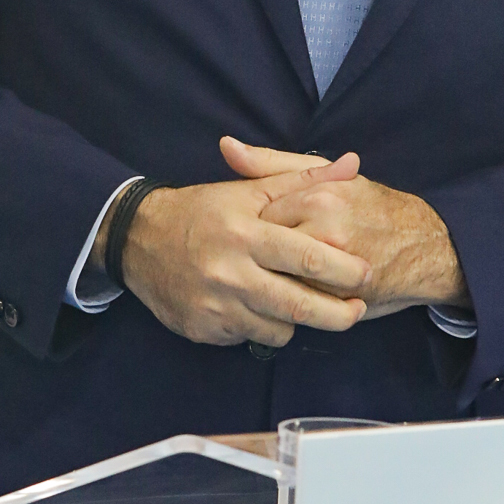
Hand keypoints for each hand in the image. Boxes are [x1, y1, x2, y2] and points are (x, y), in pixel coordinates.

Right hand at [103, 152, 370, 347]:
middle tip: (357, 309)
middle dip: (338, 314)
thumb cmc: (203, 210)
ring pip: (278, 330)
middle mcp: (230, 273)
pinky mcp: (202, 329)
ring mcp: (215, 306)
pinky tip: (255, 306)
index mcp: (247, 234)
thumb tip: (354, 164)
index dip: (345, 271)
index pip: (308, 258)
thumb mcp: (250, 189)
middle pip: (299, 306)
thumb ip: (304, 179)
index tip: (366, 274)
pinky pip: (248, 338)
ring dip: (295, 319)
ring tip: (297, 302)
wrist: (137, 238)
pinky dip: (259, 325)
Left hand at [220, 137, 465, 316]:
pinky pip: (299, 302)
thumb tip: (226, 146)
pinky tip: (299, 290)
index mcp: (316, 196)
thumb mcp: (324, 176)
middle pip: (264, 251)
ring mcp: (336, 267)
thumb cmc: (369, 207)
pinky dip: (292, 299)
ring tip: (281, 274)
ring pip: (277, 279)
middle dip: (260, 258)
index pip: (256, 217)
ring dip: (273, 281)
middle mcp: (326, 229)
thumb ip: (271, 163)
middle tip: (269, 256)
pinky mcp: (345, 297)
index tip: (260, 232)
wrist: (424, 245)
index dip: (254, 229)